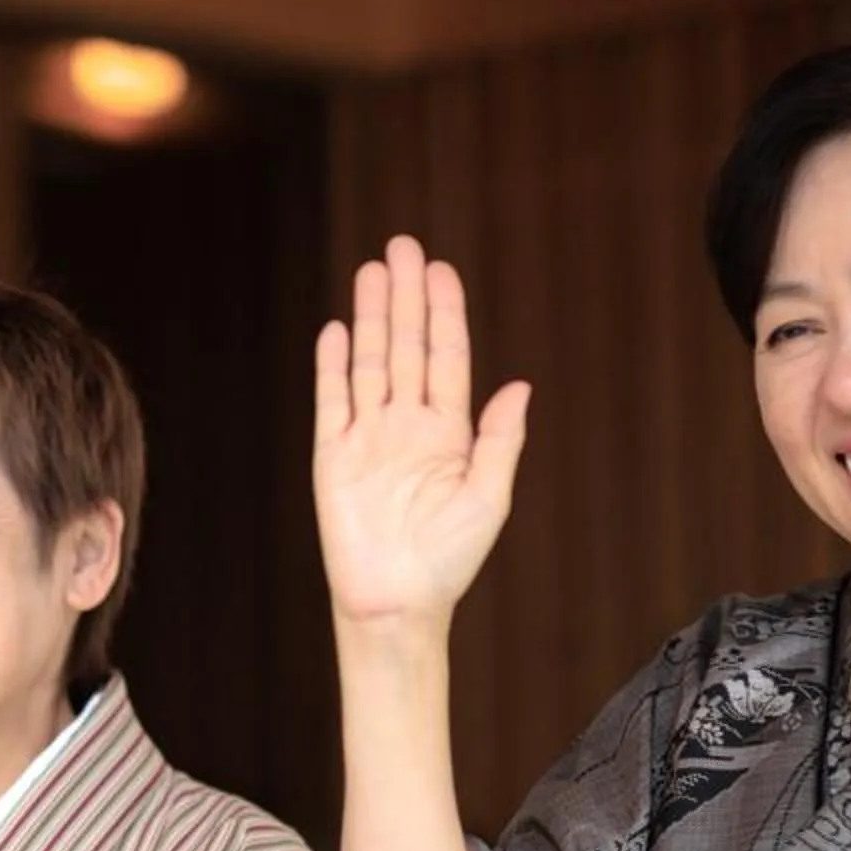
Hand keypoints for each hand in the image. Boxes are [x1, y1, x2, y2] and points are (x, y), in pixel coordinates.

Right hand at [313, 235, 529, 627]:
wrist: (396, 604)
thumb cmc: (448, 561)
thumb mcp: (488, 499)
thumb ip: (500, 440)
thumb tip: (519, 385)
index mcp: (449, 434)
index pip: (446, 358)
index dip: (443, 313)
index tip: (440, 270)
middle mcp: (407, 427)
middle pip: (406, 347)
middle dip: (405, 297)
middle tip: (402, 247)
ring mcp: (367, 438)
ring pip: (370, 362)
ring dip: (371, 317)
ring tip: (371, 271)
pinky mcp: (331, 456)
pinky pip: (331, 401)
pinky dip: (333, 365)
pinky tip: (338, 329)